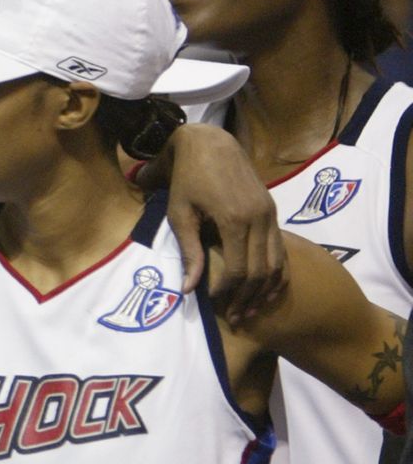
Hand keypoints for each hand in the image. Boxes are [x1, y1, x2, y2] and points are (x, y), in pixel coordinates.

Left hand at [161, 123, 286, 322]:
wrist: (209, 145)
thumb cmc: (187, 180)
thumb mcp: (180, 215)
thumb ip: (189, 252)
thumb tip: (188, 289)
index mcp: (236, 220)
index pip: (240, 269)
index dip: (229, 292)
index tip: (216, 305)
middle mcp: (260, 218)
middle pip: (262, 270)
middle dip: (248, 297)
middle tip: (237, 318)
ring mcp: (271, 214)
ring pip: (277, 262)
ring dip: (266, 289)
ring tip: (252, 309)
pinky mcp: (273, 211)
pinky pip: (282, 248)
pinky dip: (278, 271)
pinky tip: (269, 289)